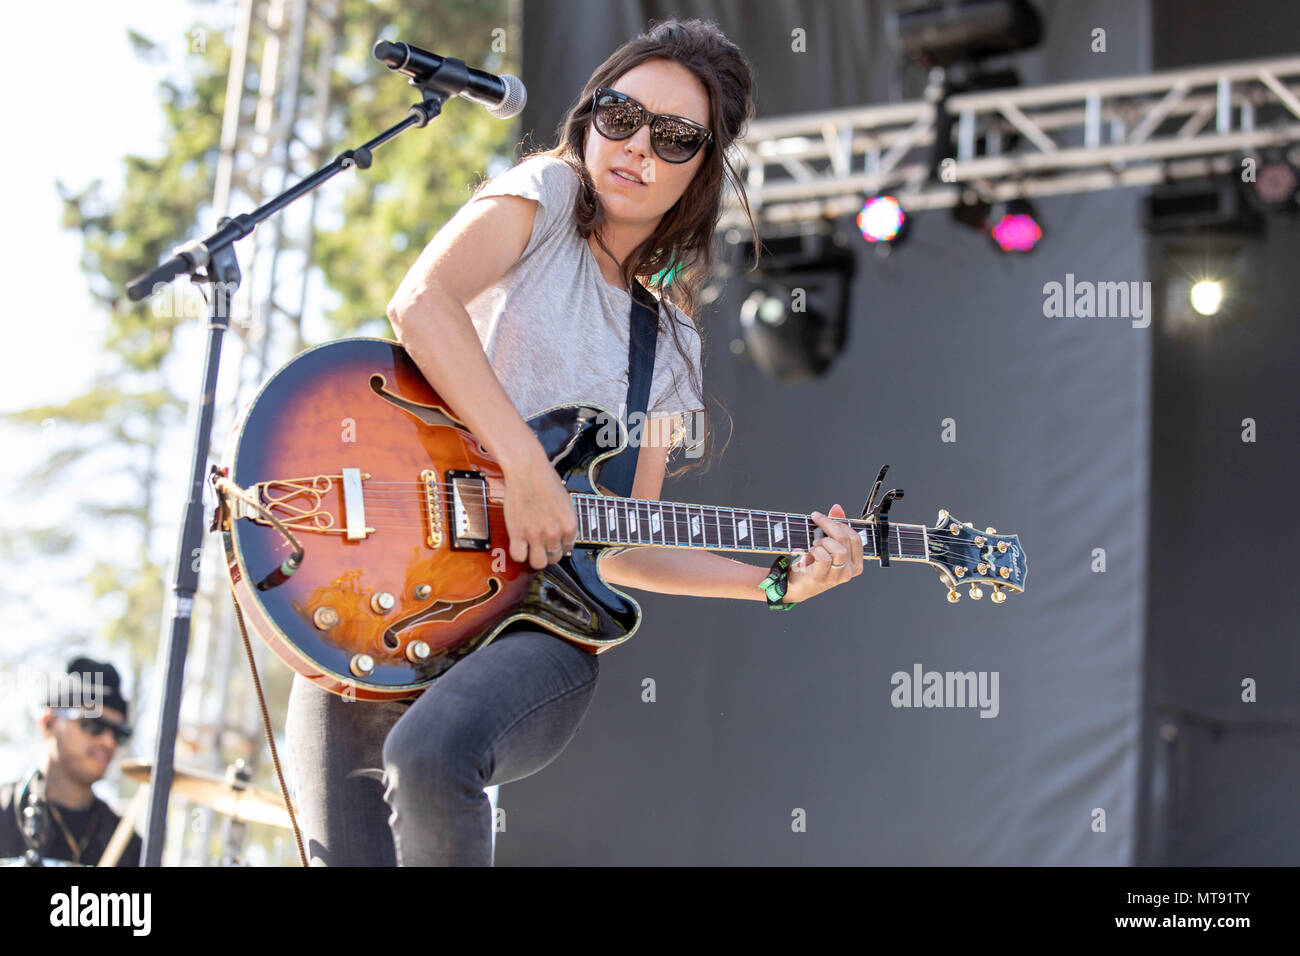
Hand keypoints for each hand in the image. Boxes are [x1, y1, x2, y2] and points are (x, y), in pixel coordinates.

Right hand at [500, 446, 578, 569]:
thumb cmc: (546, 481)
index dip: (560, 543)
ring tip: (530, 546)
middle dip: (548, 551)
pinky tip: (518, 542)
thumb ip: (566, 522)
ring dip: (534, 556)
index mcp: (570, 525)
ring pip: (538, 563)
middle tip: (540, 541)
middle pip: (554, 558)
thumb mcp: (566, 502)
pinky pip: (519, 556)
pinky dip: (518, 553)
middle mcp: (555, 533)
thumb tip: (565, 538)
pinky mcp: (517, 533)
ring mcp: (536, 535)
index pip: (568, 547)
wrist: (527, 470)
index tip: (552, 537)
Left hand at [783, 503, 862, 602]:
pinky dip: (816, 550)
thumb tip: (837, 508)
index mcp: (855, 563)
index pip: (856, 538)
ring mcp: (836, 577)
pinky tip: (811, 551)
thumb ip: (835, 527)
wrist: (795, 584)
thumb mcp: (827, 544)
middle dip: (830, 525)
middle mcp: (849, 572)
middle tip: (817, 520)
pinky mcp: (822, 578)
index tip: (826, 517)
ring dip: (824, 540)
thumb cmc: (813, 564)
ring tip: (815, 543)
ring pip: (839, 550)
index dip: (841, 524)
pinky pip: (824, 558)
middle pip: (846, 540)